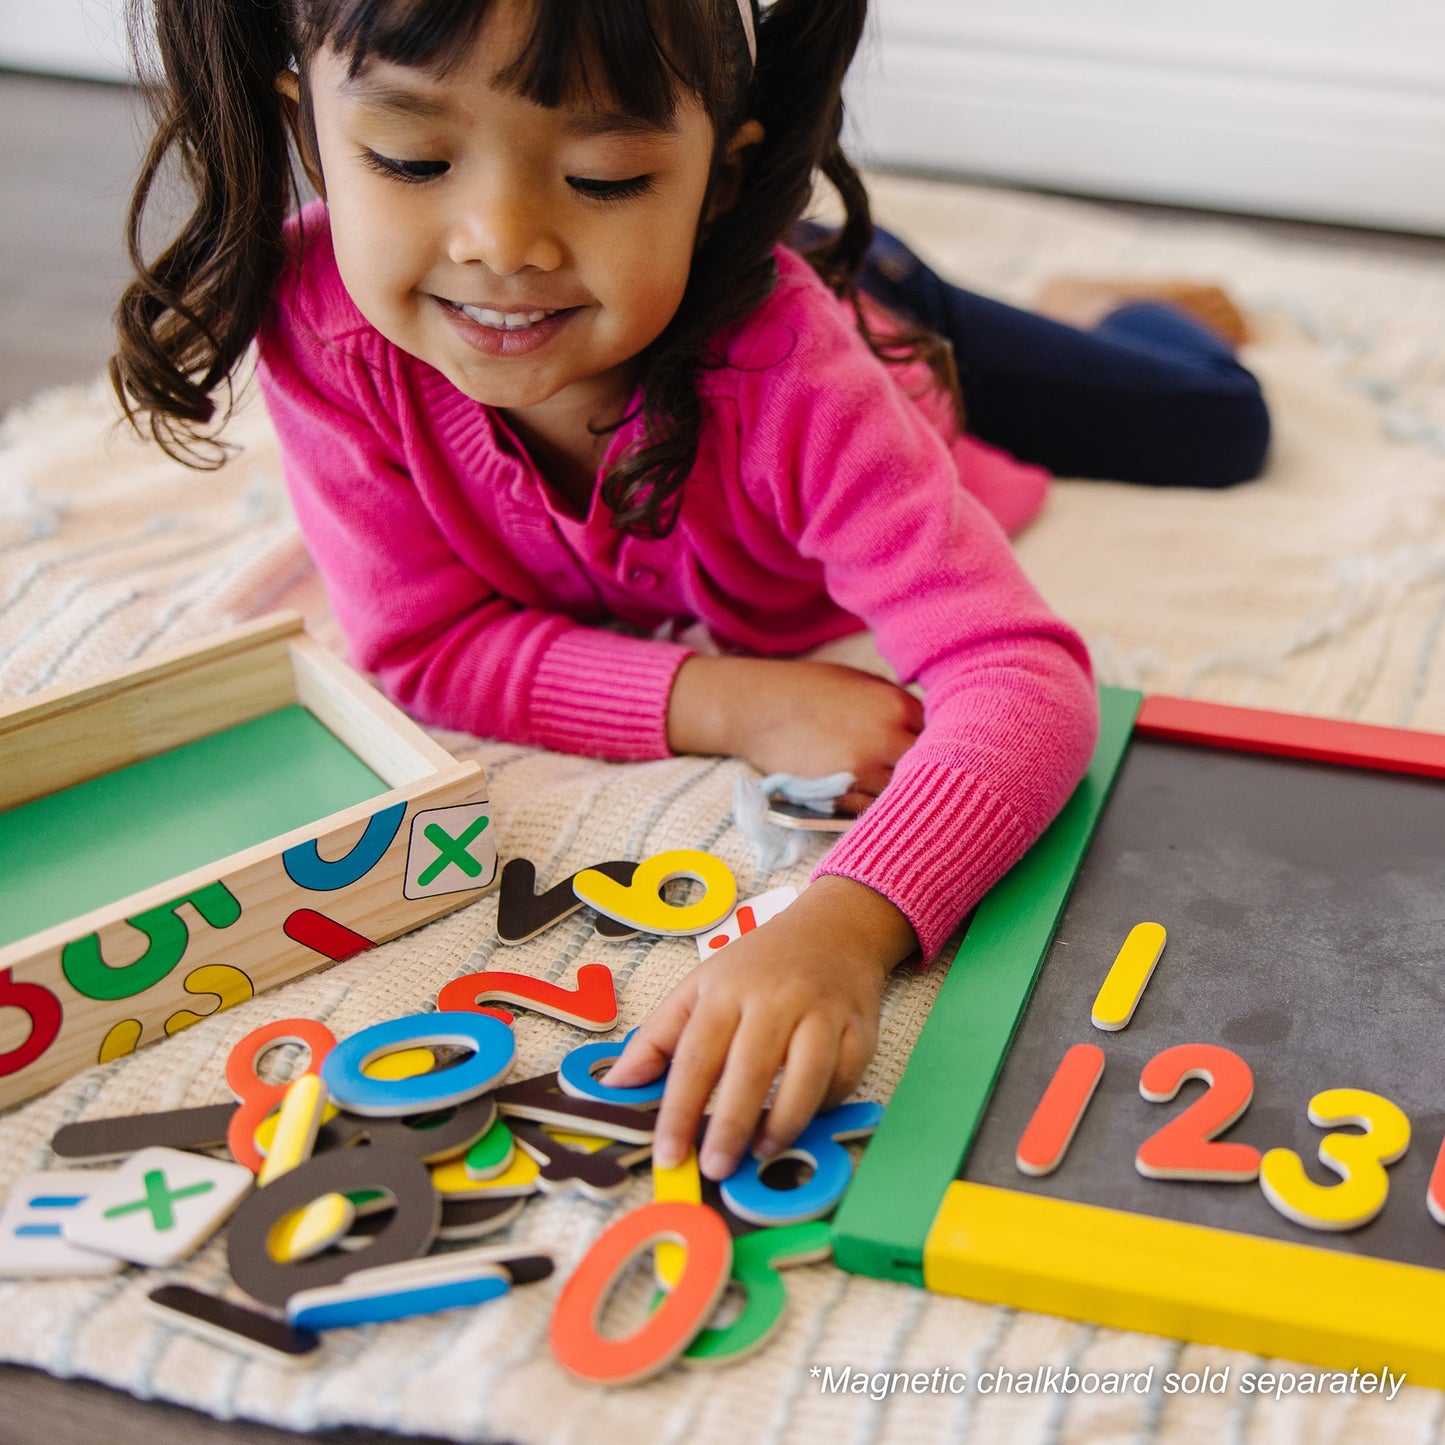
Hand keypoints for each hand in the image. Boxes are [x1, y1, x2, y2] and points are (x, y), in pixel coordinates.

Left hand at [603, 876, 916, 1178]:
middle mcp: (774, 998)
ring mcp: (821, 1010)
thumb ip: (658, 1037)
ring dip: (785, 1120)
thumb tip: (615, 1085)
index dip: (679, 1109)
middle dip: (731, 1124)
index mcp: (726, 991)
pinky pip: (846, 1073)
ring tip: (763, 1151)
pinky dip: (827, 1102)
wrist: (832, 929)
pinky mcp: (860, 1025)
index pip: (696, 1057)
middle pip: (751, 1068)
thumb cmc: (757, 966)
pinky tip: (807, 1118)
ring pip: (808, 1073)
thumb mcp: (699, 988)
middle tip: (715, 1167)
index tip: (667, 1153)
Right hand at [666, 656, 921, 813]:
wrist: (758, 706)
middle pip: (933, 770)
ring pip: (905, 795)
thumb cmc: (810, 690)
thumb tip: (931, 730)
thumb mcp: (863, 684)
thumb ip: (898, 707)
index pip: (945, 736)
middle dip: (930, 778)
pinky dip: (876, 811)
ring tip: (907, 803)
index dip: (945, 749)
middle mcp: (888, 735)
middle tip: (932, 789)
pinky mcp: (841, 792)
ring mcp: (865, 767)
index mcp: (898, 704)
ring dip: (905, 799)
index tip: (944, 760)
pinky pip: (873, 811)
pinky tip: (875, 807)